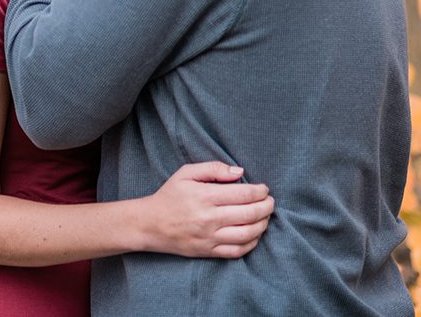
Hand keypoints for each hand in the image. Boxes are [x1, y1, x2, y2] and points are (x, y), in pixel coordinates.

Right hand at [134, 162, 274, 257]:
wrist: (150, 224)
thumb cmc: (169, 196)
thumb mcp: (185, 173)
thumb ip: (213, 168)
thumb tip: (240, 172)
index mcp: (204, 196)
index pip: (243, 194)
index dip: (260, 191)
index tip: (264, 189)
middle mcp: (209, 218)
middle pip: (250, 214)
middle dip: (266, 207)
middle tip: (270, 202)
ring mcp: (210, 237)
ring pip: (247, 234)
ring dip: (262, 225)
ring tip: (265, 217)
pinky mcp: (208, 252)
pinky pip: (237, 251)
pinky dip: (252, 243)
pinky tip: (254, 234)